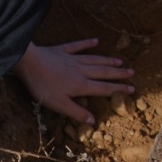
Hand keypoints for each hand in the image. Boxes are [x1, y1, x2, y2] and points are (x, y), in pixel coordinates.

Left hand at [13, 39, 134, 124]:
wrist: (28, 63)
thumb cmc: (43, 86)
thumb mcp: (59, 105)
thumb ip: (76, 112)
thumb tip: (93, 121)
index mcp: (81, 85)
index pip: (104, 88)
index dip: (118, 89)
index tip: (132, 88)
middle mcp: (80, 70)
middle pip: (103, 72)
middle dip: (118, 73)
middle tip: (132, 72)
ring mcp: (72, 59)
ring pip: (94, 60)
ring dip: (108, 60)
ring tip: (120, 61)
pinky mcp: (62, 51)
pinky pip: (78, 46)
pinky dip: (87, 43)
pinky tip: (95, 41)